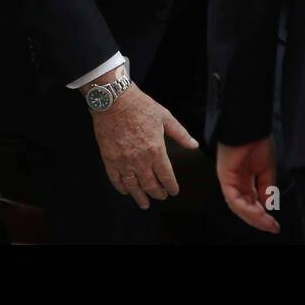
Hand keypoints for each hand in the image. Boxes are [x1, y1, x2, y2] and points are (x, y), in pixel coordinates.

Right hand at [90, 83, 198, 209]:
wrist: (114, 100)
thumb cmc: (140, 106)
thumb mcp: (165, 117)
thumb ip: (181, 134)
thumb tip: (194, 145)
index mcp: (156, 150)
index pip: (166, 176)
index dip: (171, 186)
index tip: (173, 191)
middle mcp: (140, 159)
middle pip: (150, 184)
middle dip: (157, 194)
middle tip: (160, 197)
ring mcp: (123, 161)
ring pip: (133, 186)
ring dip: (140, 197)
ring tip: (144, 203)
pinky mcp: (109, 158)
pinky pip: (116, 179)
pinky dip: (121, 187)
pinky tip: (126, 191)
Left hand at [216, 138, 280, 233]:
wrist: (251, 126)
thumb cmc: (258, 141)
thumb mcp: (267, 169)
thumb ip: (265, 188)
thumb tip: (267, 206)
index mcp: (245, 178)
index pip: (252, 201)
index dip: (262, 214)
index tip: (274, 224)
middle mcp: (236, 181)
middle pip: (245, 207)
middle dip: (259, 219)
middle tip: (272, 227)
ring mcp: (229, 179)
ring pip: (239, 206)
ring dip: (254, 216)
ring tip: (267, 223)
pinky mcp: (225, 177)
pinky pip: (234, 198)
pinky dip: (246, 208)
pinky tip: (258, 212)